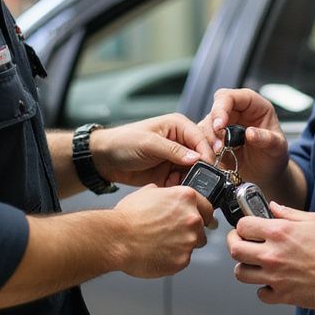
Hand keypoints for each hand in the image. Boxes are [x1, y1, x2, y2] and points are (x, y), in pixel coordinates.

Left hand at [93, 114, 215, 187]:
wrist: (104, 160)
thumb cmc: (123, 142)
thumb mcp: (148, 144)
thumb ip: (173, 151)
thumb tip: (197, 157)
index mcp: (178, 126)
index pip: (200, 138)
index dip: (206, 153)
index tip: (210, 168)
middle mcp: (180, 141)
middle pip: (201, 156)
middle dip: (200, 169)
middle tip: (199, 181)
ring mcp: (175, 158)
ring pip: (193, 171)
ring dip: (189, 180)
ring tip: (180, 185)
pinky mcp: (169, 173)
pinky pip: (182, 181)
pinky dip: (179, 186)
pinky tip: (170, 188)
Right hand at [113, 184, 215, 277]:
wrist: (117, 239)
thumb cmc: (128, 217)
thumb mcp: (147, 192)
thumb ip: (165, 193)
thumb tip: (167, 194)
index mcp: (186, 198)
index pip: (207, 206)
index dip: (200, 212)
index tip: (195, 217)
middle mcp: (192, 218)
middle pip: (202, 227)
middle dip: (190, 230)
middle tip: (172, 232)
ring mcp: (189, 240)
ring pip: (194, 244)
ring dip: (183, 244)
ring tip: (162, 243)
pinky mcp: (183, 260)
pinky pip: (183, 259)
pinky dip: (173, 258)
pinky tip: (158, 253)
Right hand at [199, 88, 289, 192]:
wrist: (267, 173)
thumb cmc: (274, 155)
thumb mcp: (277, 148)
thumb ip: (267, 139)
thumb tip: (251, 133)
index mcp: (252, 104)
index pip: (230, 97)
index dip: (222, 108)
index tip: (220, 125)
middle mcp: (235, 111)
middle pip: (213, 110)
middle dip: (213, 128)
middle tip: (218, 146)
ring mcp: (223, 125)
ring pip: (205, 126)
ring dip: (208, 141)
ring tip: (219, 155)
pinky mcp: (213, 139)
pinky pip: (201, 141)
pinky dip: (205, 150)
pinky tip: (215, 159)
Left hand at [226, 203, 314, 308]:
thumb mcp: (314, 220)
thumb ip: (289, 213)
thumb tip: (274, 207)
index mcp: (279, 232)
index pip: (243, 226)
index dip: (243, 225)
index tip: (246, 226)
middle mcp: (273, 255)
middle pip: (235, 250)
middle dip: (235, 243)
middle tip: (242, 242)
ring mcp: (276, 277)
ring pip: (241, 274)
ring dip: (245, 267)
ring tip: (255, 263)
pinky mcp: (284, 295)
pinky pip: (261, 294)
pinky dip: (263, 289)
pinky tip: (271, 282)